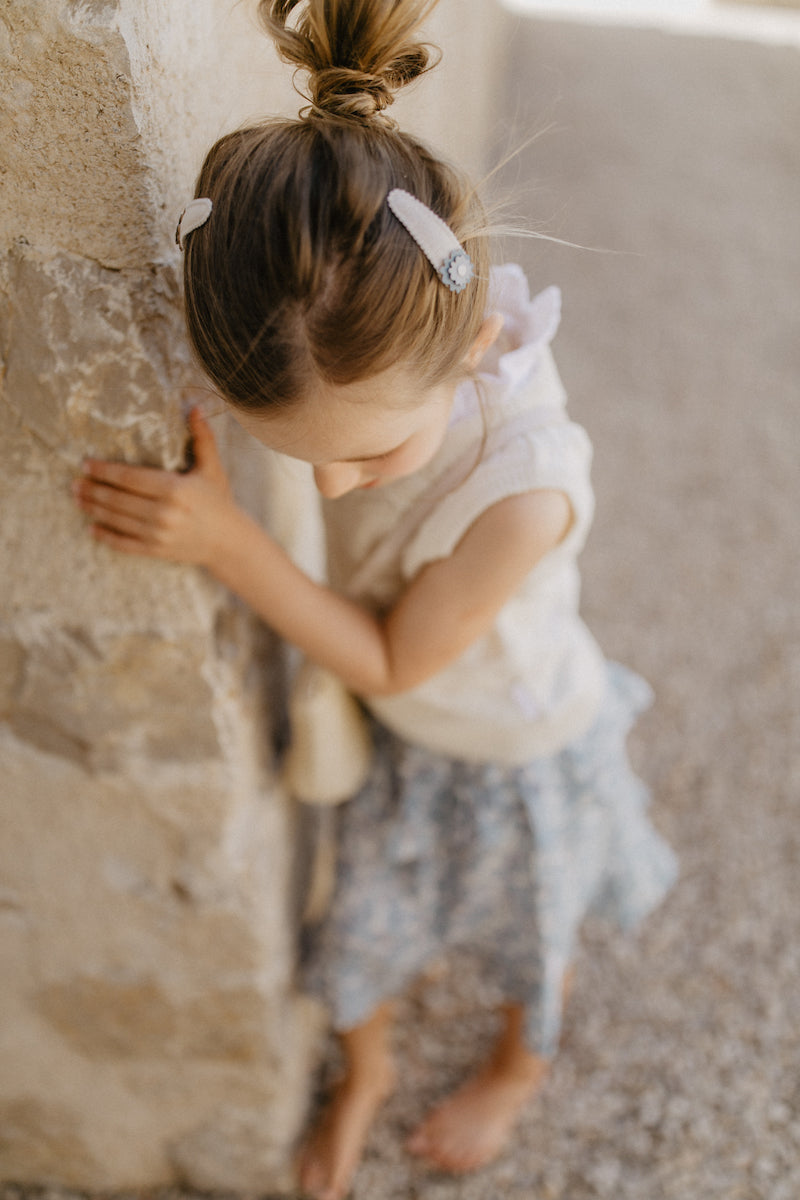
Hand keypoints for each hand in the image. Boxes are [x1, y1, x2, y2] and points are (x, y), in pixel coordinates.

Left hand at [74, 408, 236, 564]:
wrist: (229, 542)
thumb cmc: (219, 502)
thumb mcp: (212, 468)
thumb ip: (203, 438)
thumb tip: (196, 408)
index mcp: (175, 489)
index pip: (130, 477)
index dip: (105, 471)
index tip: (86, 465)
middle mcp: (164, 512)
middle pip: (118, 499)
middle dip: (93, 490)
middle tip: (75, 483)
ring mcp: (159, 533)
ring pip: (117, 520)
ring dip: (93, 509)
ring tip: (78, 499)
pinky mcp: (156, 550)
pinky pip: (124, 543)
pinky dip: (106, 536)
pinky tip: (92, 528)